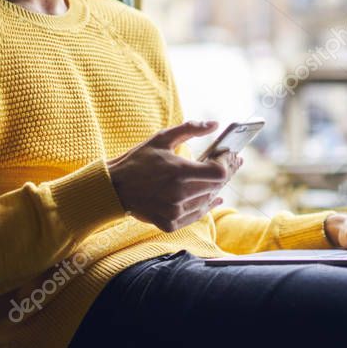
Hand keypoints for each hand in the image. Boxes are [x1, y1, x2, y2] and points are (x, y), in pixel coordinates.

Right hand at [108, 121, 232, 232]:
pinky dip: (205, 206)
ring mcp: (173, 211)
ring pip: (207, 201)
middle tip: (232, 163)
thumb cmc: (138, 160)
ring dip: (215, 188)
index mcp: (178, 171)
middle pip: (216, 186)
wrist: (114, 188)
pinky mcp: (169, 223)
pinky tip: (213, 199)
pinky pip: (196, 215)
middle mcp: (178, 194)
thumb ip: (190, 129)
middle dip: (226, 172)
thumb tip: (215, 124)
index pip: (218, 171)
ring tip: (219, 177)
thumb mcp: (162, 138)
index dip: (227, 163)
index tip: (229, 154)